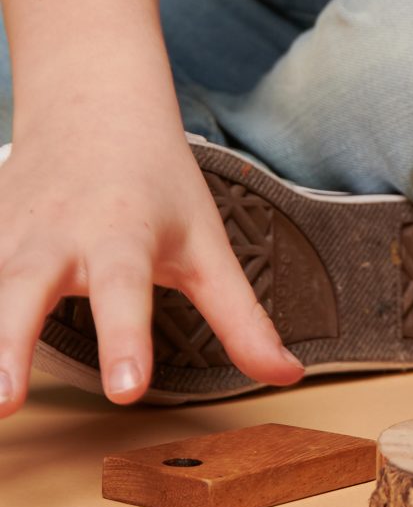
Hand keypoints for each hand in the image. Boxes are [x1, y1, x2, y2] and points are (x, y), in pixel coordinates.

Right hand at [0, 115, 303, 416]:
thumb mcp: (206, 243)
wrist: (93, 102)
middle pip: (22, 291)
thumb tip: (289, 374)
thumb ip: (241, 316)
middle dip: (8, 345)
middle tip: (3, 403)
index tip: (128, 391)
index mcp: (120, 235)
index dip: (128, 339)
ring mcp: (5, 236)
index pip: (126, 292)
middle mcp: (54, 237)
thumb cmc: (156, 181)